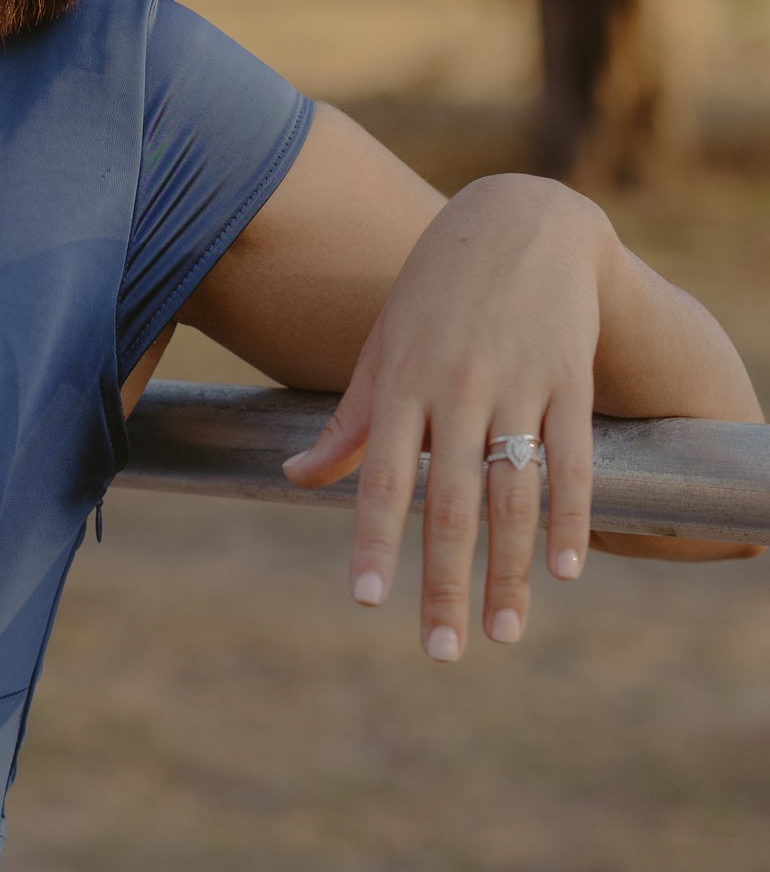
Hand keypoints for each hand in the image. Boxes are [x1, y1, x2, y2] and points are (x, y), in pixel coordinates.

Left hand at [278, 175, 607, 658]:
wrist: (521, 220)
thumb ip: (350, 422)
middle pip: (451, 500)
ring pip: (514, 492)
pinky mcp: (570, 378)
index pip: (381, 475)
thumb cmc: (436, 293)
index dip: (374, 538)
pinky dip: (570, 517)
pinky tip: (564, 570)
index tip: (366, 598)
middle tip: (441, 651)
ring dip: (510, 569)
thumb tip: (297, 479)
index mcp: (402, 383)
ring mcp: (518, 382)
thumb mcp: (383, 348)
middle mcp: (457, 386)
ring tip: (503, 632)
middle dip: (446, 580)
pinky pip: (573, 459)